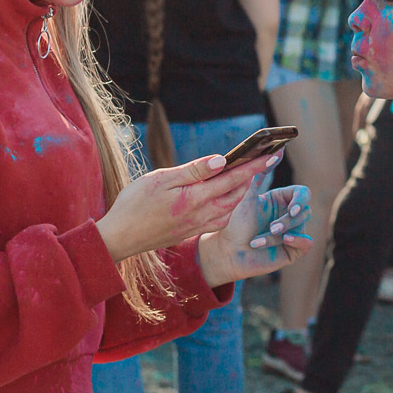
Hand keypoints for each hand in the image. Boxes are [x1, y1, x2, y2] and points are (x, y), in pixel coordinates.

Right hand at [97, 152, 279, 262]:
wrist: (120, 238)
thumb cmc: (135, 204)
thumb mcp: (161, 180)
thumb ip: (194, 171)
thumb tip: (223, 160)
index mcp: (197, 199)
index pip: (234, 178)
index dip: (255, 166)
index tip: (272, 154)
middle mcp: (203, 214)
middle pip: (237, 194)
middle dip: (252, 177)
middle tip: (264, 160)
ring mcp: (198, 225)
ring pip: (230, 207)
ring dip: (241, 191)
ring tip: (247, 175)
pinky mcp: (192, 231)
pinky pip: (220, 217)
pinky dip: (228, 204)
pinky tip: (224, 197)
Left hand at [195, 178, 314, 287]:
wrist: (225, 251)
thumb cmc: (234, 222)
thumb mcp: (245, 195)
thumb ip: (259, 173)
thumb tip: (276, 150)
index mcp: (282, 200)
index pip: (302, 193)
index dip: (300, 200)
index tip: (292, 207)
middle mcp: (289, 215)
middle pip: (304, 211)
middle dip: (288, 220)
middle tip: (274, 226)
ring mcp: (292, 232)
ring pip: (300, 227)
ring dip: (280, 233)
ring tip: (257, 240)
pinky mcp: (292, 250)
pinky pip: (306, 244)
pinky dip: (298, 241)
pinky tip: (285, 240)